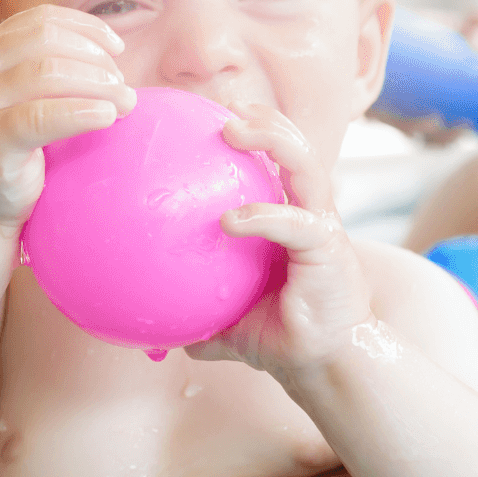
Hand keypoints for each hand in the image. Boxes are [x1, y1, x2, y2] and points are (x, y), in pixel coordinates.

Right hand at [0, 5, 133, 225]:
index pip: (41, 21)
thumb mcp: (27, 96)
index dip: (86, 28)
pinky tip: (107, 116)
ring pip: (47, 73)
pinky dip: (81, 112)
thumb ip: (54, 66)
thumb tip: (116, 51)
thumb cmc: (16, 147)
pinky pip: (41, 117)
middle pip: (47, 42)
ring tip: (126, 103)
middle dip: (95, 59)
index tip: (118, 49)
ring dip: (98, 83)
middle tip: (124, 86)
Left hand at [186, 102, 374, 376]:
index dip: (254, 132)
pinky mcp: (329, 249)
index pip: (277, 162)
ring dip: (273, 139)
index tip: (213, 116)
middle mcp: (311, 214)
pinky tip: (229, 219)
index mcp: (291, 220)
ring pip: (306, 166)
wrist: (324, 366)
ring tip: (234, 130)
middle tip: (226, 109)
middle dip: (265, 121)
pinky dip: (263, 215)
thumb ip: (196, 312)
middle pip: (296, 148)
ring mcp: (323, 227)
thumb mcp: (229, 319)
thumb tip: (148, 327)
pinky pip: (294, 223)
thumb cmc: (282, 339)